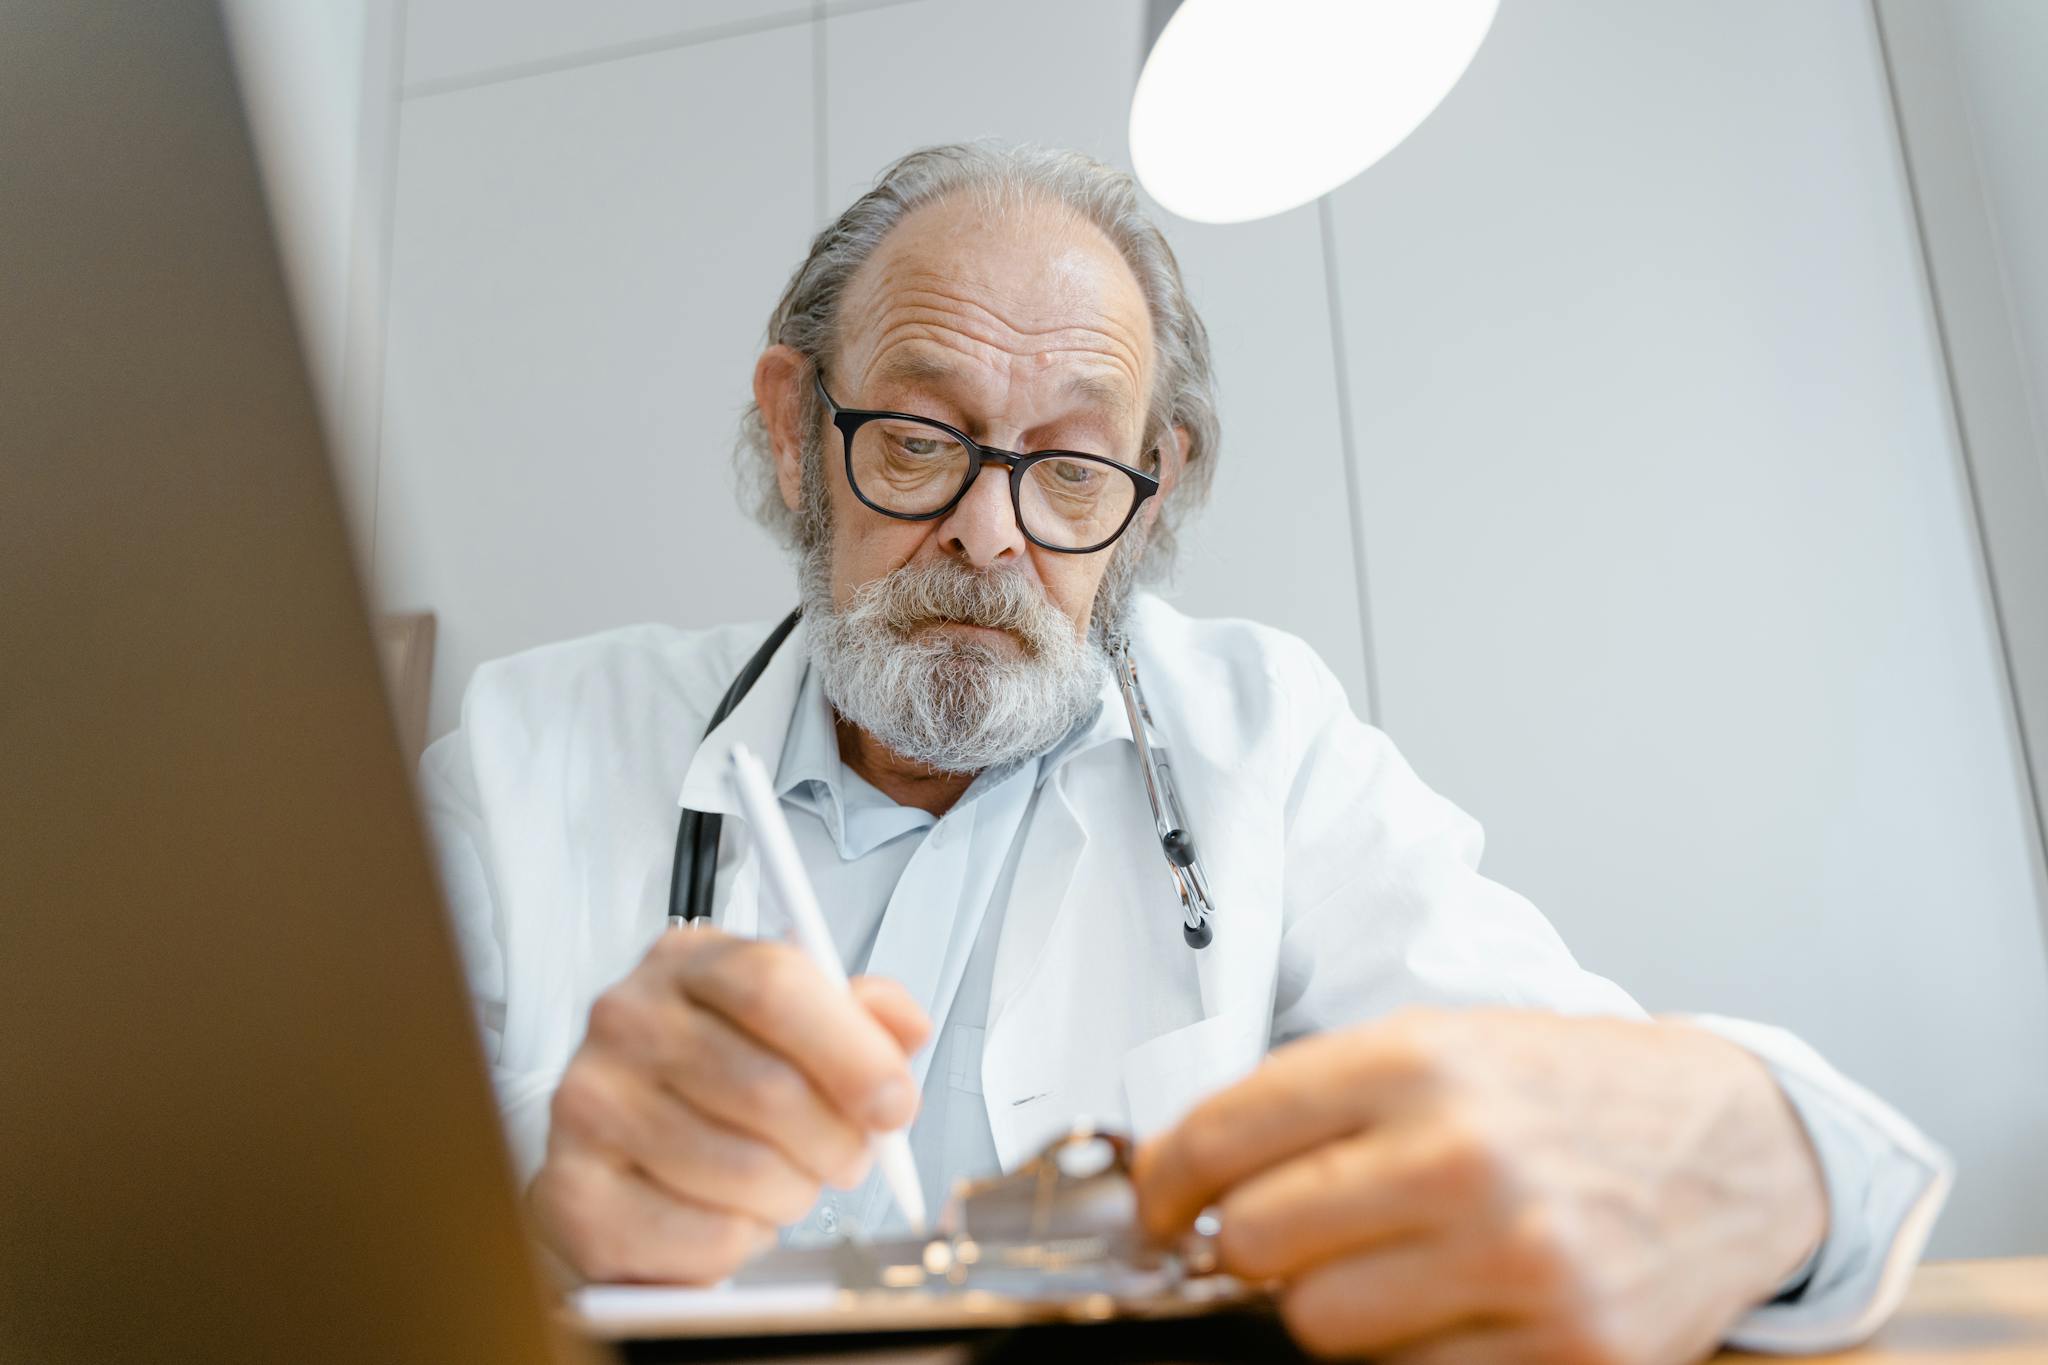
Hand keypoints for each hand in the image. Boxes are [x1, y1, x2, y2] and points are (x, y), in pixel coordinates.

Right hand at [530, 928, 929, 1281]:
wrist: (619, 1157)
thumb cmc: (713, 1086)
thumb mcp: (791, 1025)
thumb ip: (858, 1016)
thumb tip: (904, 1027)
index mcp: (686, 963)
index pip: (775, 985)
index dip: (853, 1051)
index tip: (894, 1100)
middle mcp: (625, 1021)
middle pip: (770, 1087)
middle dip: (836, 1140)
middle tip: (847, 1155)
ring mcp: (589, 1105)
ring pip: (747, 1171)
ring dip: (793, 1193)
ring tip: (782, 1181)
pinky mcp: (575, 1195)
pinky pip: (709, 1234)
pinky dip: (745, 1239)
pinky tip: (728, 1212)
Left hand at [1133, 1008, 1825, 1363]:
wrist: (1732, 1141)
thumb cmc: (1565, 1092)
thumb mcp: (1441, 1047)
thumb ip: (1315, 1102)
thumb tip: (1186, 1175)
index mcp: (1419, 1061)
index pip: (1224, 1132)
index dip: (1165, 1179)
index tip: (1160, 1204)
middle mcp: (1465, 1157)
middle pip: (1254, 1243)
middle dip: (1245, 1248)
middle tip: (1278, 1238)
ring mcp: (1522, 1262)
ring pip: (1320, 1327)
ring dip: (1328, 1306)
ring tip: (1382, 1267)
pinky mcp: (1574, 1351)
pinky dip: (1408, 1355)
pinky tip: (1447, 1308)